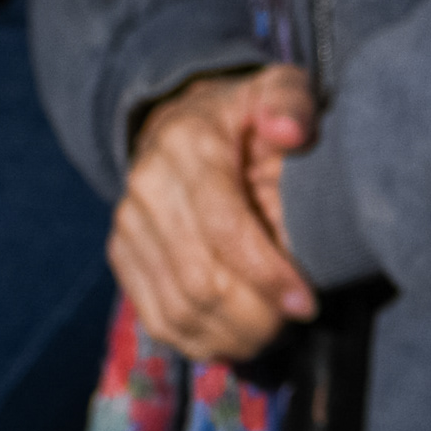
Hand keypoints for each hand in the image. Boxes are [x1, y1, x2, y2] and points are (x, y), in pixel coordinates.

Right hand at [112, 65, 320, 362]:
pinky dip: (201, 341)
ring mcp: (129, 227)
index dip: (266, 272)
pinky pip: (158, 318)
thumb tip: (291, 132)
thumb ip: (290, 104)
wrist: (184, 121)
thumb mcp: (278, 90)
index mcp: (187, 146)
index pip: (224, 226)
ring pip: (178, 308)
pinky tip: (240, 340)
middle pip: (199, 278)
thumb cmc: (247, 113)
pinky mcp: (123, 257)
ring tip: (276, 333)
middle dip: (255, 314)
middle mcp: (147, 188)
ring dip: (232, 334)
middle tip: (296, 322)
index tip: (306, 301)